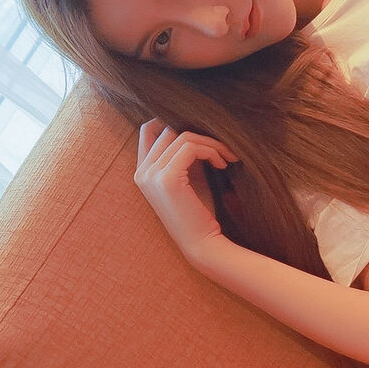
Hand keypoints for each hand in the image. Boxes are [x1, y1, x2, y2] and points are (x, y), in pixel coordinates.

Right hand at [134, 121, 232, 259]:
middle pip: (169, 130)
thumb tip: (196, 126)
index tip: (202, 136)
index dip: (173, 123)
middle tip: (224, 150)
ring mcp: (151, 175)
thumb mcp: (191, 177)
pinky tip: (223, 164)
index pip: (149, 130)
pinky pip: (191, 147)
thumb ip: (186, 154)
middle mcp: (141, 173)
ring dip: (211, 143)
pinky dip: (212, 150)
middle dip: (200, 135)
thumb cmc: (200, 213)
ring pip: (183, 136)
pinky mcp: (167, 179)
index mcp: (142, 173)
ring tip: (227, 158)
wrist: (204, 244)